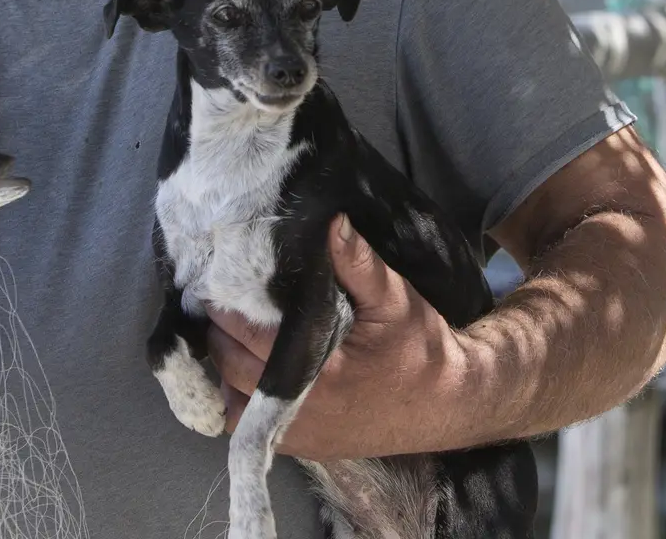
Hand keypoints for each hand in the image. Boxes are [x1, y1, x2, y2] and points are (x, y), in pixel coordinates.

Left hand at [205, 214, 482, 460]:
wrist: (446, 404)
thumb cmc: (418, 346)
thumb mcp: (394, 297)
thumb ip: (358, 262)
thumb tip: (329, 220)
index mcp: (318, 370)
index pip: (246, 331)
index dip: (226, 300)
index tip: (219, 272)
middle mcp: (300, 409)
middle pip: (229, 362)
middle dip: (219, 327)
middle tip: (219, 294)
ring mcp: (297, 434)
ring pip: (230, 395)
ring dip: (224, 360)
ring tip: (230, 325)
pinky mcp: (300, 447)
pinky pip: (246, 422)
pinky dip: (237, 392)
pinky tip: (245, 363)